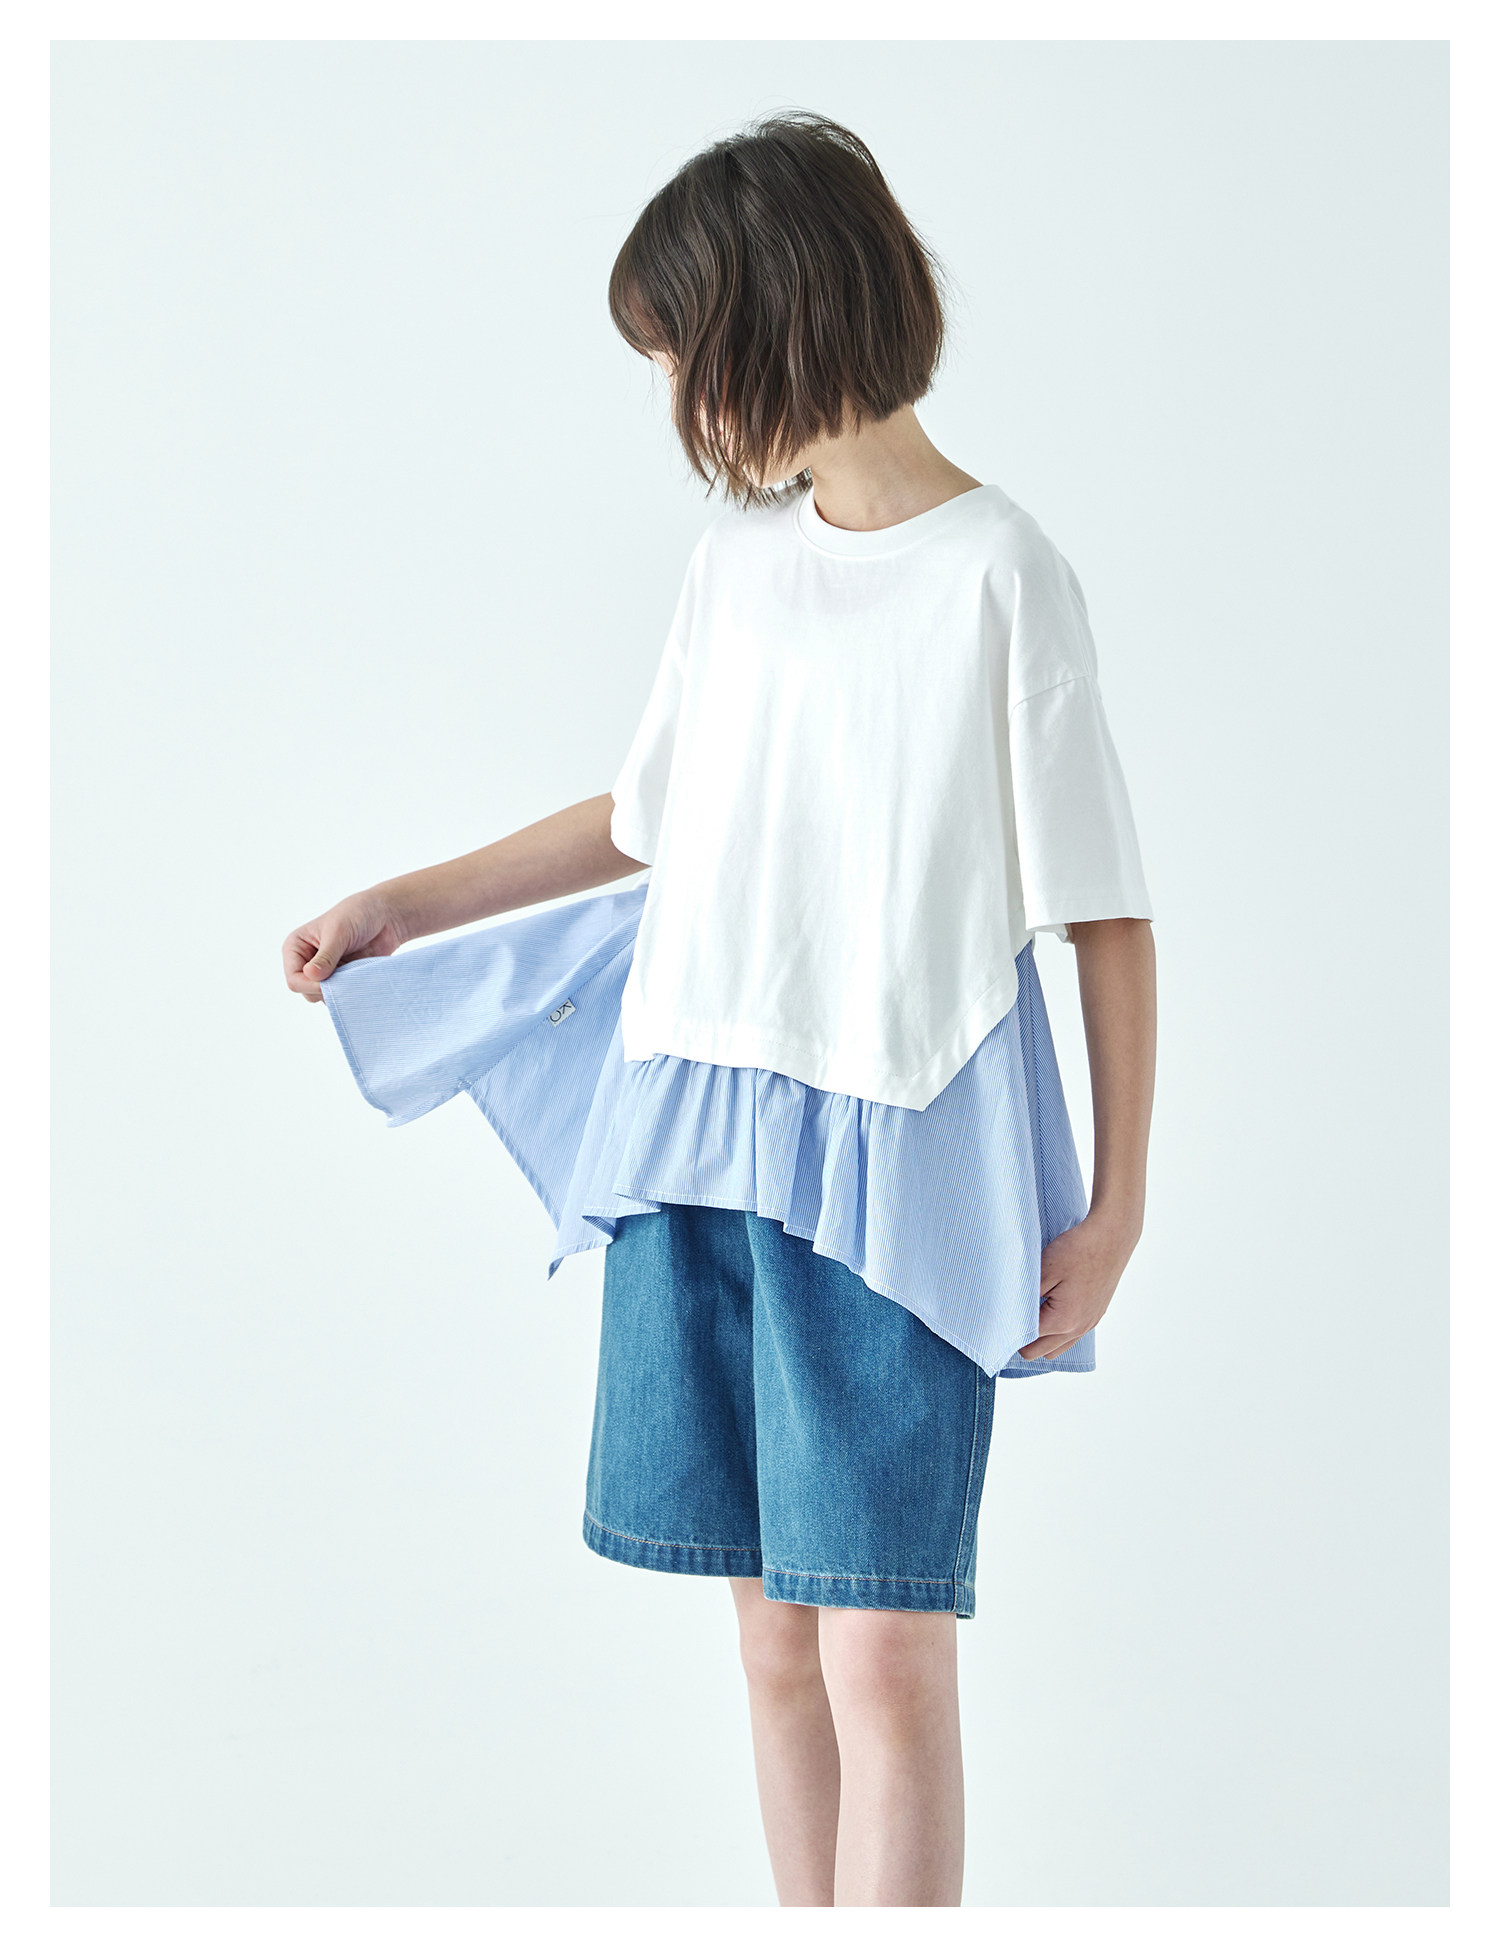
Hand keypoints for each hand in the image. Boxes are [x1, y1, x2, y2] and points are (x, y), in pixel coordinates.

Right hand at [282, 892, 407, 1002]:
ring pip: (323, 997)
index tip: (332, 981)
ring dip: (339, 991)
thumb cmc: (357, 915)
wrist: (384, 916)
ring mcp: (324, 972)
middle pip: (306, 992)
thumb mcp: (338, 933)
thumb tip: (311, 975)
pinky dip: (350, 992)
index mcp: (296, 948)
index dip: (310, 985)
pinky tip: (360, 980)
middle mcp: (306, 962)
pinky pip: (340, 995)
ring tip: (355, 974)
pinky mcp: (341, 978)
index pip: (294, 979)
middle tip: (346, 978)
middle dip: (326, 989)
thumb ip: (325, 957)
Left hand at [1016, 1207, 1140, 1361]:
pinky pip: (1072, 1336)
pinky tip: (1050, 1309)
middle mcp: (1077, 1329)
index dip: (1009, 1332)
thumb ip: (1025, 1296)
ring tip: (1029, 1316)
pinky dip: (1057, 1332)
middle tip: (1009, 1318)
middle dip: (1022, 1341)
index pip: (1026, 1342)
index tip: (998, 1318)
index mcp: (1062, 1321)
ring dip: (1041, 1339)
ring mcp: (1089, 1324)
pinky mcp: (1096, 1315)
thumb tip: (1008, 1313)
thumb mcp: (1043, 1270)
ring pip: (1057, 1348)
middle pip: (1039, 1352)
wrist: (1112, 1238)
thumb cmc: (1077, 1250)